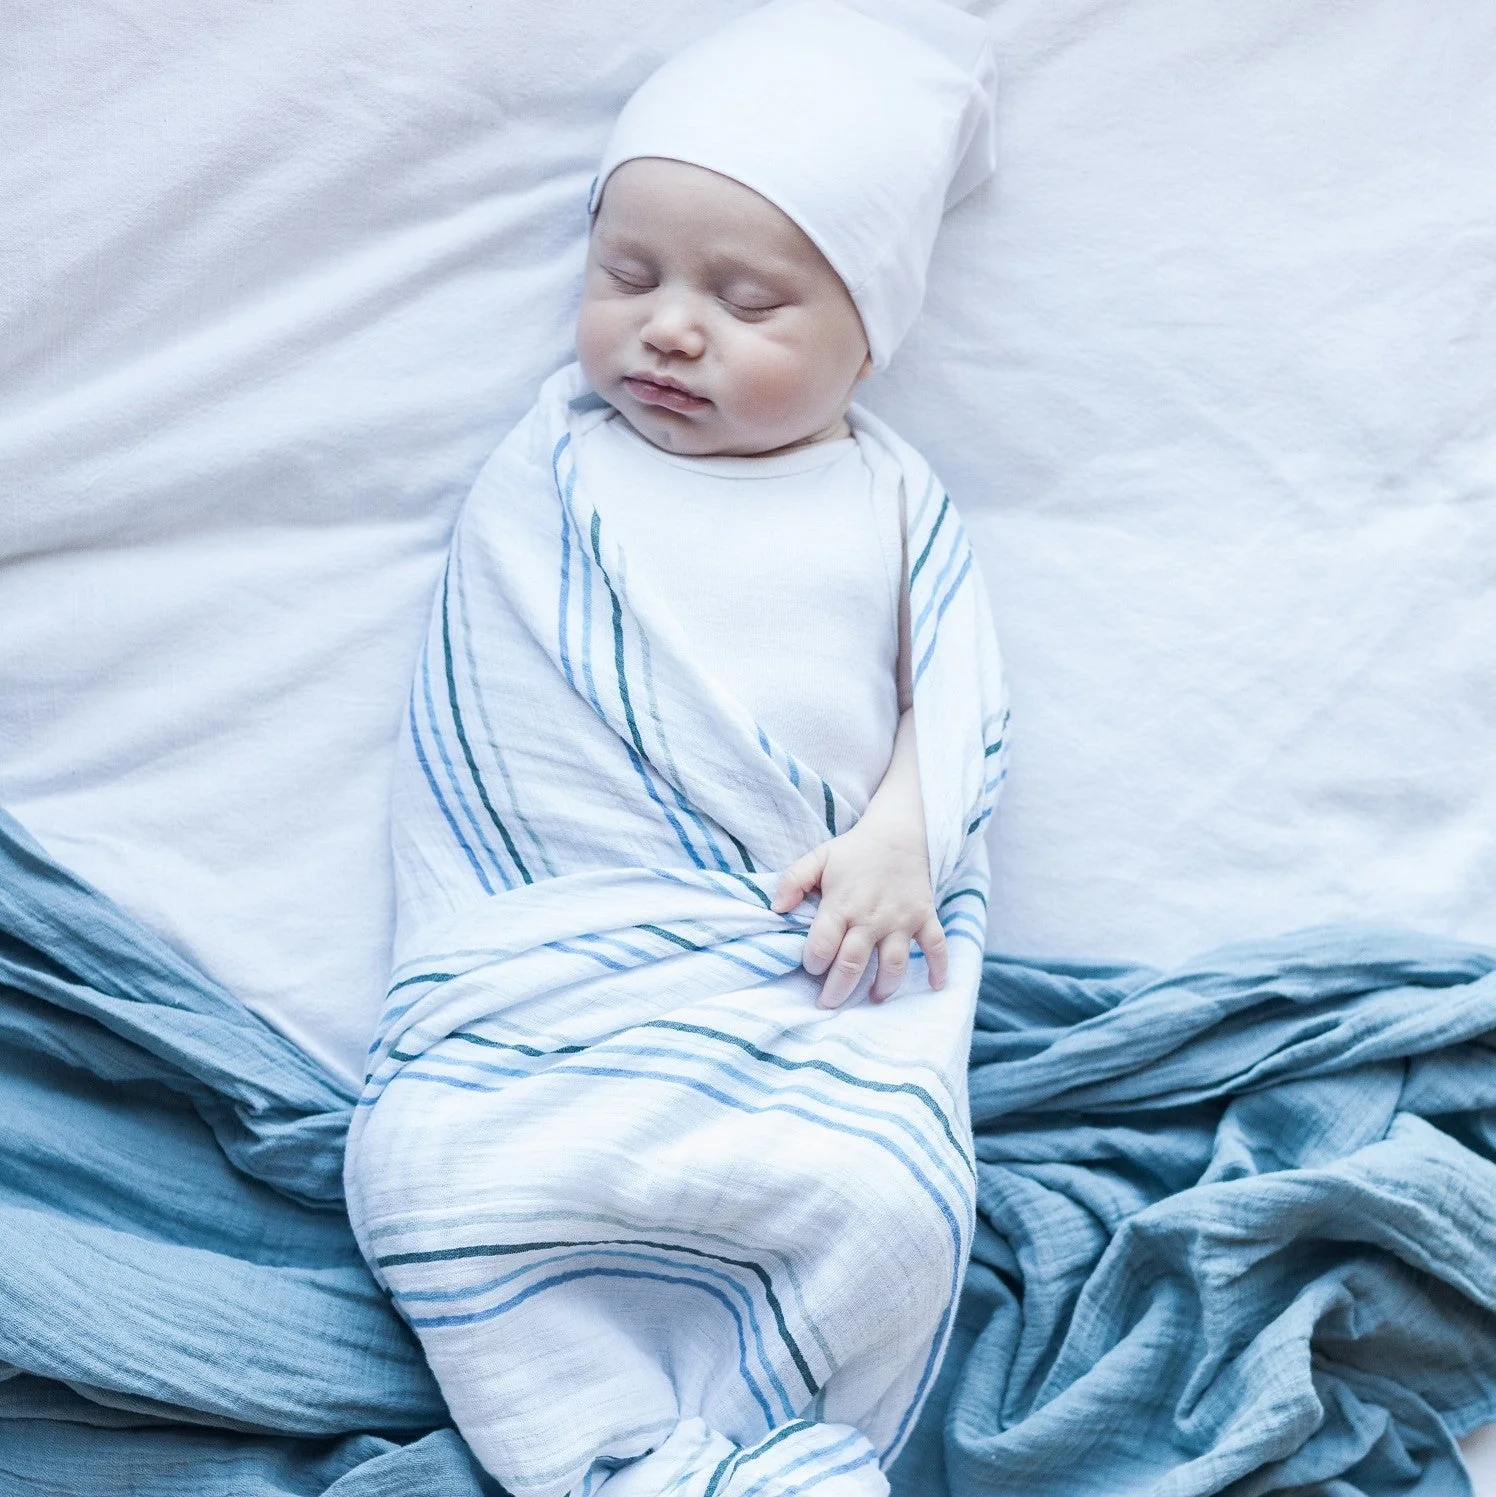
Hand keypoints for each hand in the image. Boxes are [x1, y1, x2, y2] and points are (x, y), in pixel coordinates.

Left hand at [773, 817, 947, 1010]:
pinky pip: (936, 946)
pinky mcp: (925, 917)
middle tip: (828, 1004)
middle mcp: (871, 917)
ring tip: (873, 999)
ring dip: (883, 988)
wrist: (897, 832)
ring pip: (893, 965)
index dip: (812, 962)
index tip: (811, 968)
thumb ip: (793, 881)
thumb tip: (776, 908)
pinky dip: (939, 968)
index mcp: (841, 904)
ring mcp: (901, 920)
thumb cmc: (853, 850)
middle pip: (853, 964)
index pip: (822, 945)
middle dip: (838, 990)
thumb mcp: (818, 857)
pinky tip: (936, 986)